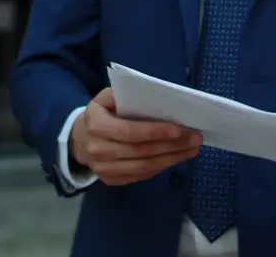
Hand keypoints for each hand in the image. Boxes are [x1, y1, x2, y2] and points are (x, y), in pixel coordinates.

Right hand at [70, 88, 202, 185]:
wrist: (80, 140)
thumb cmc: (100, 115)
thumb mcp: (104, 98)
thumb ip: (122, 94)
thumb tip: (150, 94)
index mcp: (96, 126)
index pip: (130, 132)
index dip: (155, 132)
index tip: (180, 129)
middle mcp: (98, 151)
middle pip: (141, 151)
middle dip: (171, 145)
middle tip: (195, 138)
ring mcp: (104, 169)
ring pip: (144, 166)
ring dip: (172, 158)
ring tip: (192, 149)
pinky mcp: (112, 180)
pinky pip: (141, 175)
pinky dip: (162, 166)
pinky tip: (177, 157)